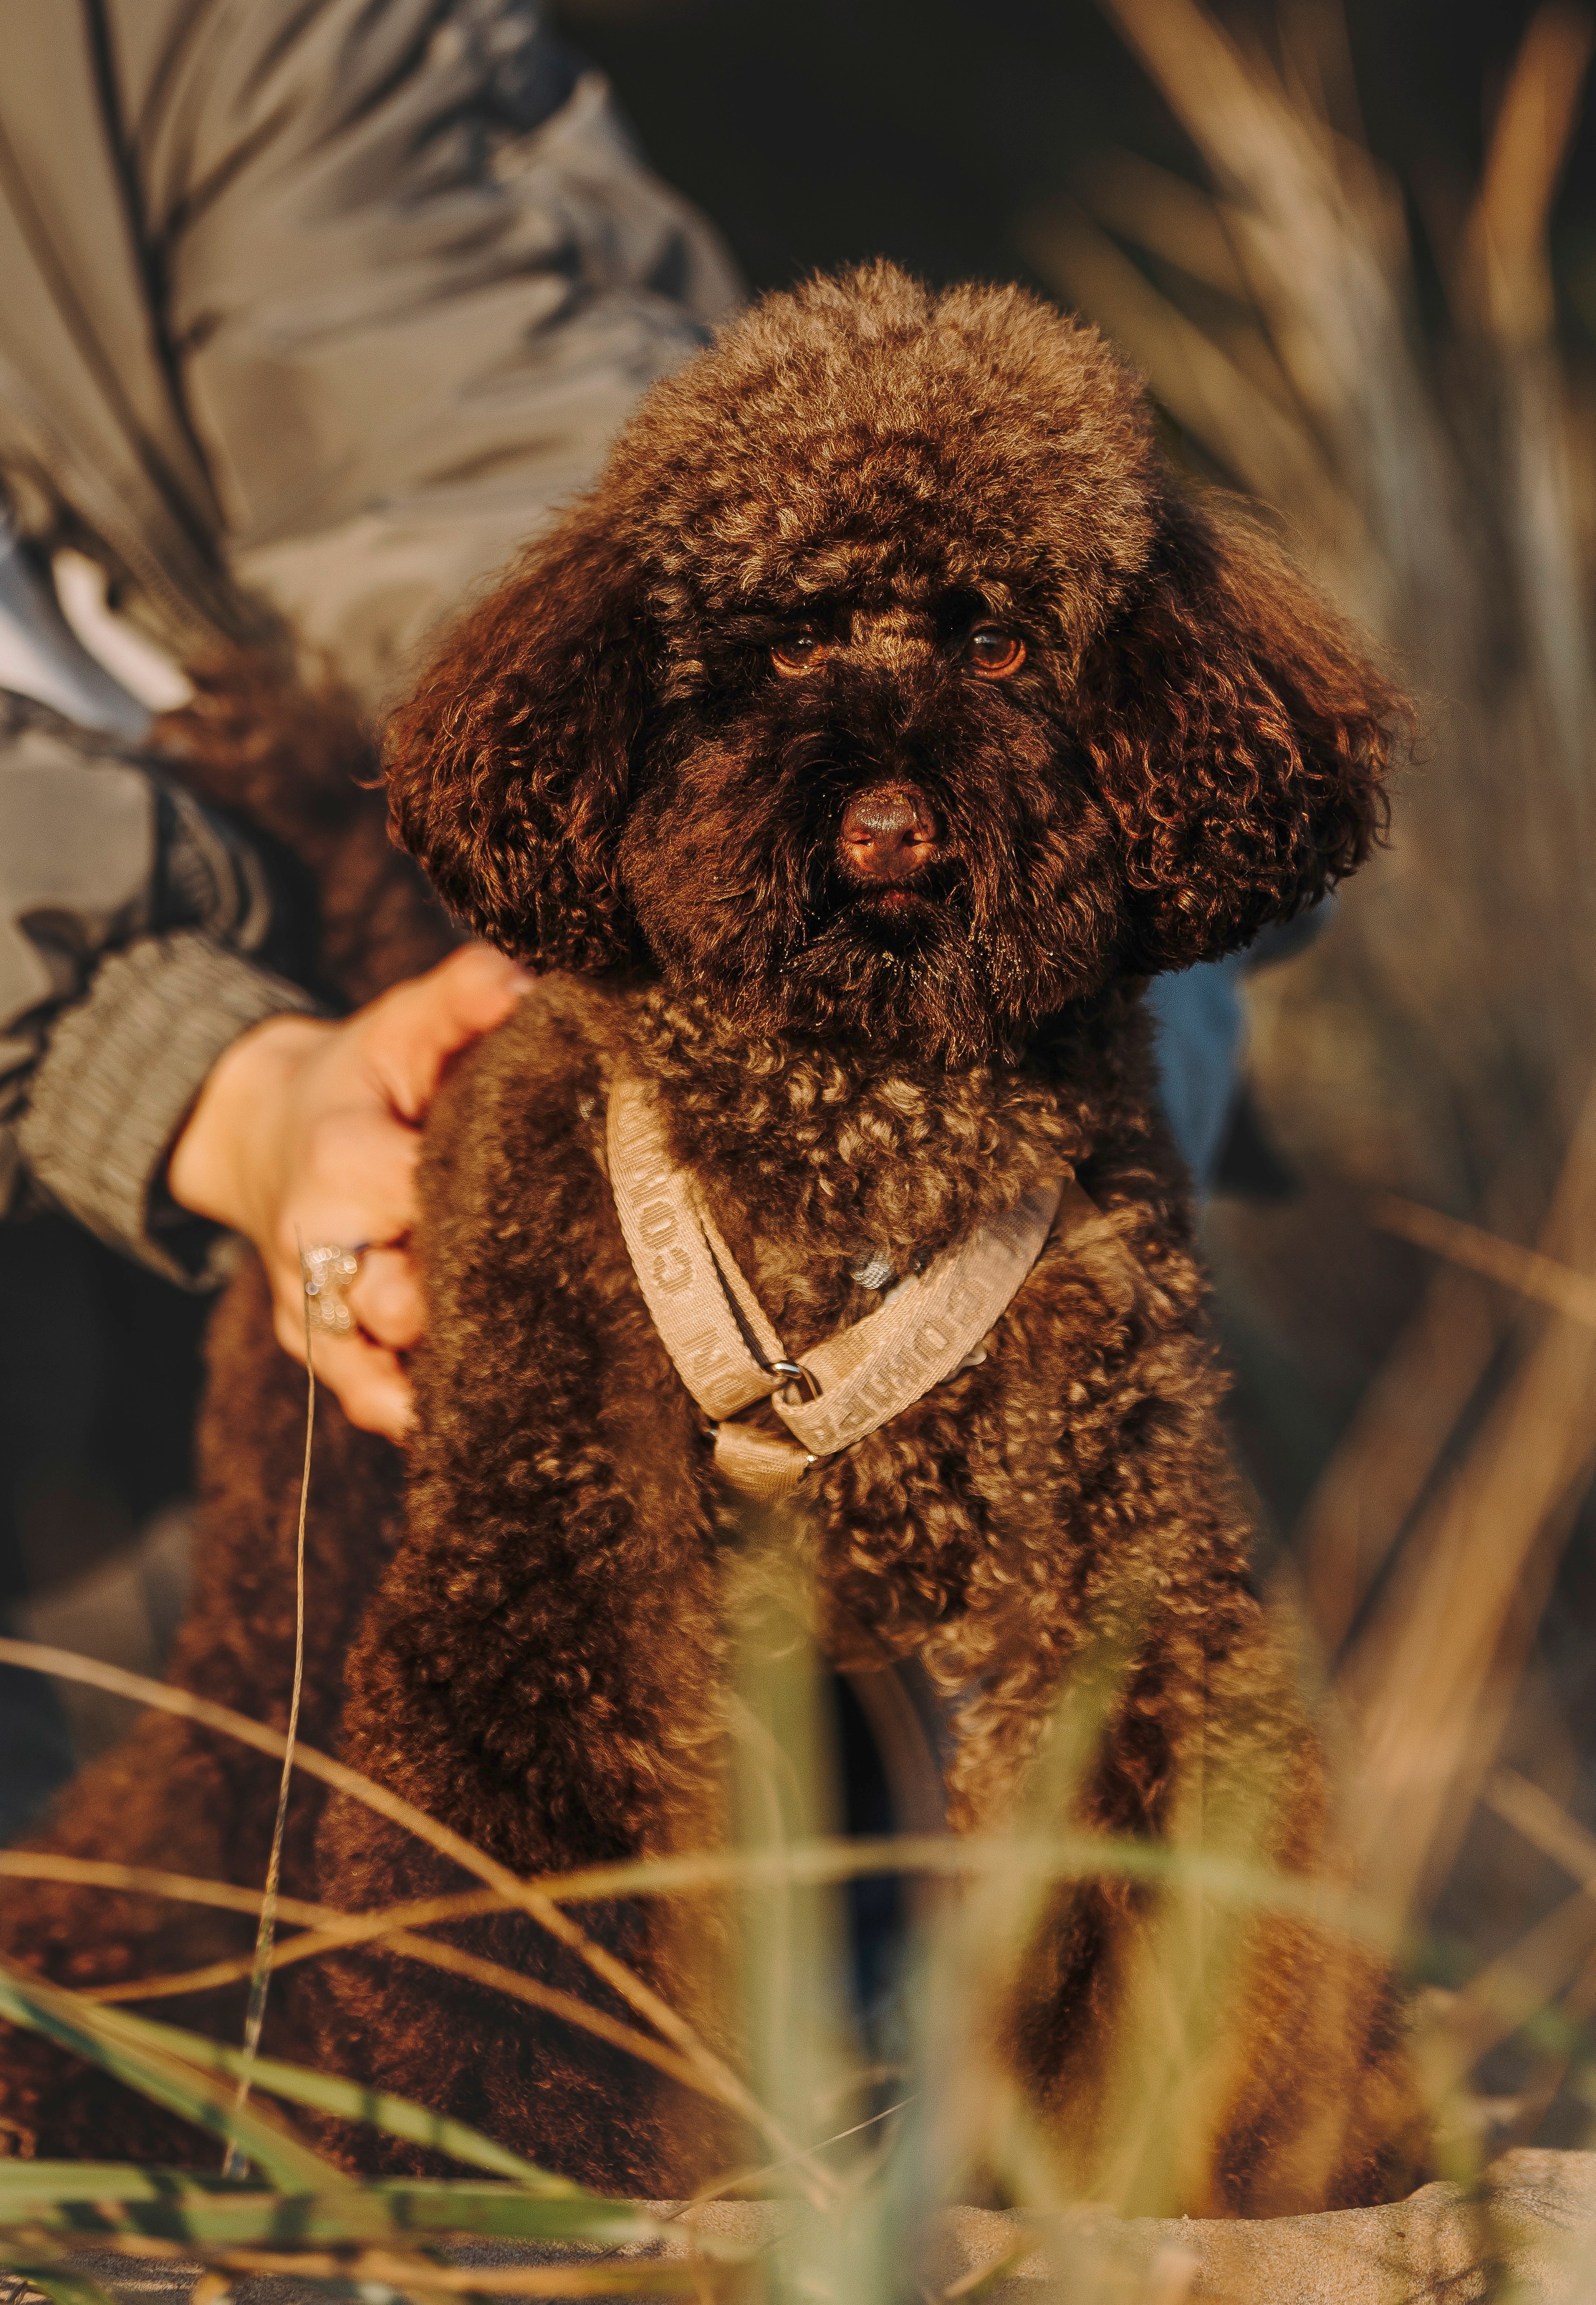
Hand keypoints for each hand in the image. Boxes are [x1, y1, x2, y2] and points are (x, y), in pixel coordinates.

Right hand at [167, 944, 528, 1439]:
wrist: (264, 1132)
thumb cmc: (358, 1078)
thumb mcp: (401, 1023)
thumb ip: (464, 996)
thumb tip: (531, 984)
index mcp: (342, 1157)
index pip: (415, 1194)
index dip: (489, 1202)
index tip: (564, 1199)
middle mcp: (319, 1242)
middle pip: (400, 1295)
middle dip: (472, 1296)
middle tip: (564, 1290)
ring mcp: (315, 1304)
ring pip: (383, 1360)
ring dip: (453, 1364)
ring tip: (544, 1366)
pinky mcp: (320, 1348)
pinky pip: (365, 1399)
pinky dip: (416, 1411)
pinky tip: (486, 1414)